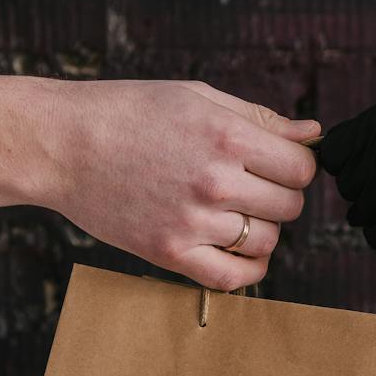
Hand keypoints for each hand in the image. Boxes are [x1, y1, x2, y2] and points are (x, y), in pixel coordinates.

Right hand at [36, 80, 321, 289]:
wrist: (63, 145)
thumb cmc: (128, 112)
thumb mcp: (197, 98)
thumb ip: (260, 118)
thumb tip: (313, 133)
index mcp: (227, 136)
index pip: (301, 168)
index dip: (296, 166)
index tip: (277, 165)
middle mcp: (216, 181)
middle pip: (289, 205)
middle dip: (278, 195)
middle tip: (250, 186)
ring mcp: (193, 221)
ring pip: (266, 241)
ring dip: (260, 229)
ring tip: (233, 212)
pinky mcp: (170, 252)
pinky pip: (233, 277)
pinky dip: (249, 270)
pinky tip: (242, 253)